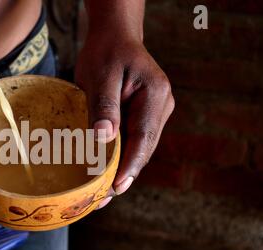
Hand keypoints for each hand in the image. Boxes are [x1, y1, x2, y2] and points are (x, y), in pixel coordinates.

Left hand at [75, 17, 173, 208]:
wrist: (115, 38)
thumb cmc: (106, 53)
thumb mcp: (101, 75)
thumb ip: (104, 106)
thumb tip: (104, 138)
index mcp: (155, 95)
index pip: (144, 137)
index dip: (131, 165)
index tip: (116, 187)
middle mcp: (161, 106)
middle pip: (144, 148)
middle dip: (125, 175)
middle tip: (102, 199)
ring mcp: (155, 113)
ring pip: (139, 148)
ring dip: (121, 170)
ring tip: (101, 195)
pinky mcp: (144, 116)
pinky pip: (133, 141)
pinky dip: (119, 158)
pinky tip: (104, 174)